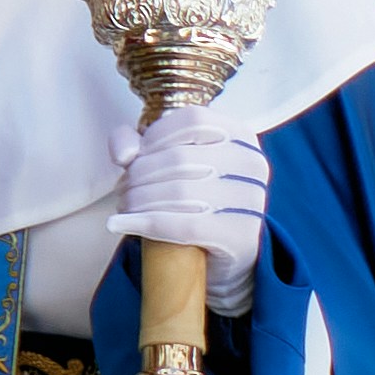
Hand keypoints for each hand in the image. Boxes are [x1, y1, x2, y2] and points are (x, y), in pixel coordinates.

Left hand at [117, 95, 271, 315]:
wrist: (229, 253)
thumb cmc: (200, 200)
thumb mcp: (174, 162)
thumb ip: (140, 144)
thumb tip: (124, 154)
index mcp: (242, 137)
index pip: (193, 121)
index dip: (155, 136)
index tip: (135, 157)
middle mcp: (252, 164)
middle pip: (181, 158)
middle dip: (139, 175)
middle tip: (123, 190)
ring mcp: (252, 200)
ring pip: (179, 192)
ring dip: (139, 200)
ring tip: (124, 207)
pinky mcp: (241, 235)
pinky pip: (184, 225)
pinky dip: (145, 224)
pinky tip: (121, 225)